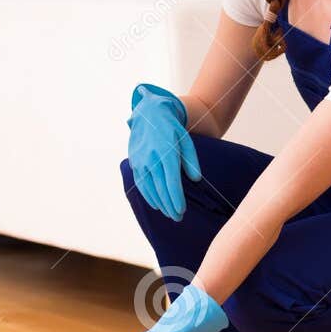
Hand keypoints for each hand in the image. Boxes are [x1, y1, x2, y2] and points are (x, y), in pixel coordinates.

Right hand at [128, 83, 200, 220]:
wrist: (149, 114)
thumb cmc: (171, 128)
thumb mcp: (186, 140)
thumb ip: (191, 160)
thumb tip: (196, 179)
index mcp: (166, 152)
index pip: (171, 182)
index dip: (176, 198)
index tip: (182, 210)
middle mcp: (151, 158)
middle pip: (160, 188)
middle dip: (170, 206)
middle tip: (178, 217)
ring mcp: (140, 161)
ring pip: (149, 188)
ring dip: (160, 203)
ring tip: (170, 213)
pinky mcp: (134, 162)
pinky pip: (141, 184)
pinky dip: (148, 196)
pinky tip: (156, 204)